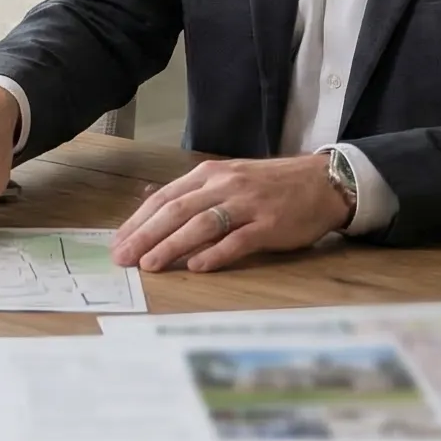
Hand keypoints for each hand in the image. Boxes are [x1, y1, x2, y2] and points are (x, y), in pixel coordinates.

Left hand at [111, 154, 350, 271]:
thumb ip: (192, 192)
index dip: (139, 220)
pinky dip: (215, 254)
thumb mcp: (228, 178)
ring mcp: (248, 204)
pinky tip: (197, 266)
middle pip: (177, 211)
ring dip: (172, 245)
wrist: (322, 182)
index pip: (165, 197)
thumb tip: (148, 200)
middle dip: (146, 235)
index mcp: (210, 174)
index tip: (118, 242)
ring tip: (150, 264)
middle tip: (123, 258)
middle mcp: (225, 185)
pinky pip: (237, 240)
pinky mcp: (270, 224)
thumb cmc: (270, 185)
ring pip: (202, 225)